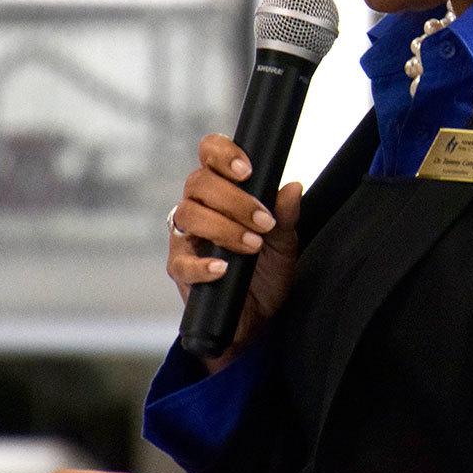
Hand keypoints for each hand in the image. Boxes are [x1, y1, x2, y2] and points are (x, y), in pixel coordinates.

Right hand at [167, 133, 302, 368]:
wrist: (255, 319)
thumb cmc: (264, 273)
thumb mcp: (283, 243)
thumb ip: (286, 216)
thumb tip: (293, 187)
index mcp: (219, 190)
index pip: (209, 153)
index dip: (222, 153)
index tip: (247, 170)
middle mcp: (197, 207)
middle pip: (198, 183)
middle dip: (234, 199)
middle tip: (264, 221)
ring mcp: (184, 237)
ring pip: (189, 214)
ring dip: (224, 228)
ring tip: (252, 245)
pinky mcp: (179, 269)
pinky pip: (182, 261)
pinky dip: (203, 264)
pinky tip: (224, 268)